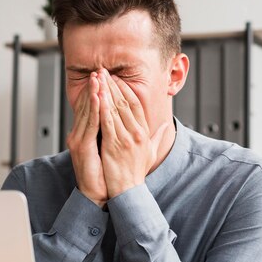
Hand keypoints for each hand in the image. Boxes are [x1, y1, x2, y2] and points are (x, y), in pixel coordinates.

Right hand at [66, 73, 107, 206]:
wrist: (96, 194)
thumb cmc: (105, 175)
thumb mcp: (112, 150)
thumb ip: (116, 136)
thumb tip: (124, 124)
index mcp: (86, 135)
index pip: (91, 108)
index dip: (98, 92)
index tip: (105, 78)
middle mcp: (79, 135)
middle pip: (86, 106)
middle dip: (93, 88)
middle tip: (99, 71)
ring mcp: (78, 140)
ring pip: (86, 111)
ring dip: (92, 93)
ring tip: (98, 77)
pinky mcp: (81, 146)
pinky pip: (89, 124)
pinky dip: (93, 109)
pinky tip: (97, 96)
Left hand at [97, 69, 168, 197]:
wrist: (128, 191)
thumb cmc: (136, 173)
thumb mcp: (151, 152)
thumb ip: (158, 137)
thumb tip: (165, 126)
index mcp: (144, 132)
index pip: (136, 104)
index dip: (126, 89)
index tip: (116, 78)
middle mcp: (137, 133)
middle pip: (125, 102)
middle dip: (112, 85)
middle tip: (103, 71)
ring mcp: (126, 139)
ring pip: (115, 109)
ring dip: (105, 91)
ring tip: (97, 78)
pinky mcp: (114, 145)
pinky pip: (107, 122)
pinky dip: (102, 108)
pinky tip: (96, 96)